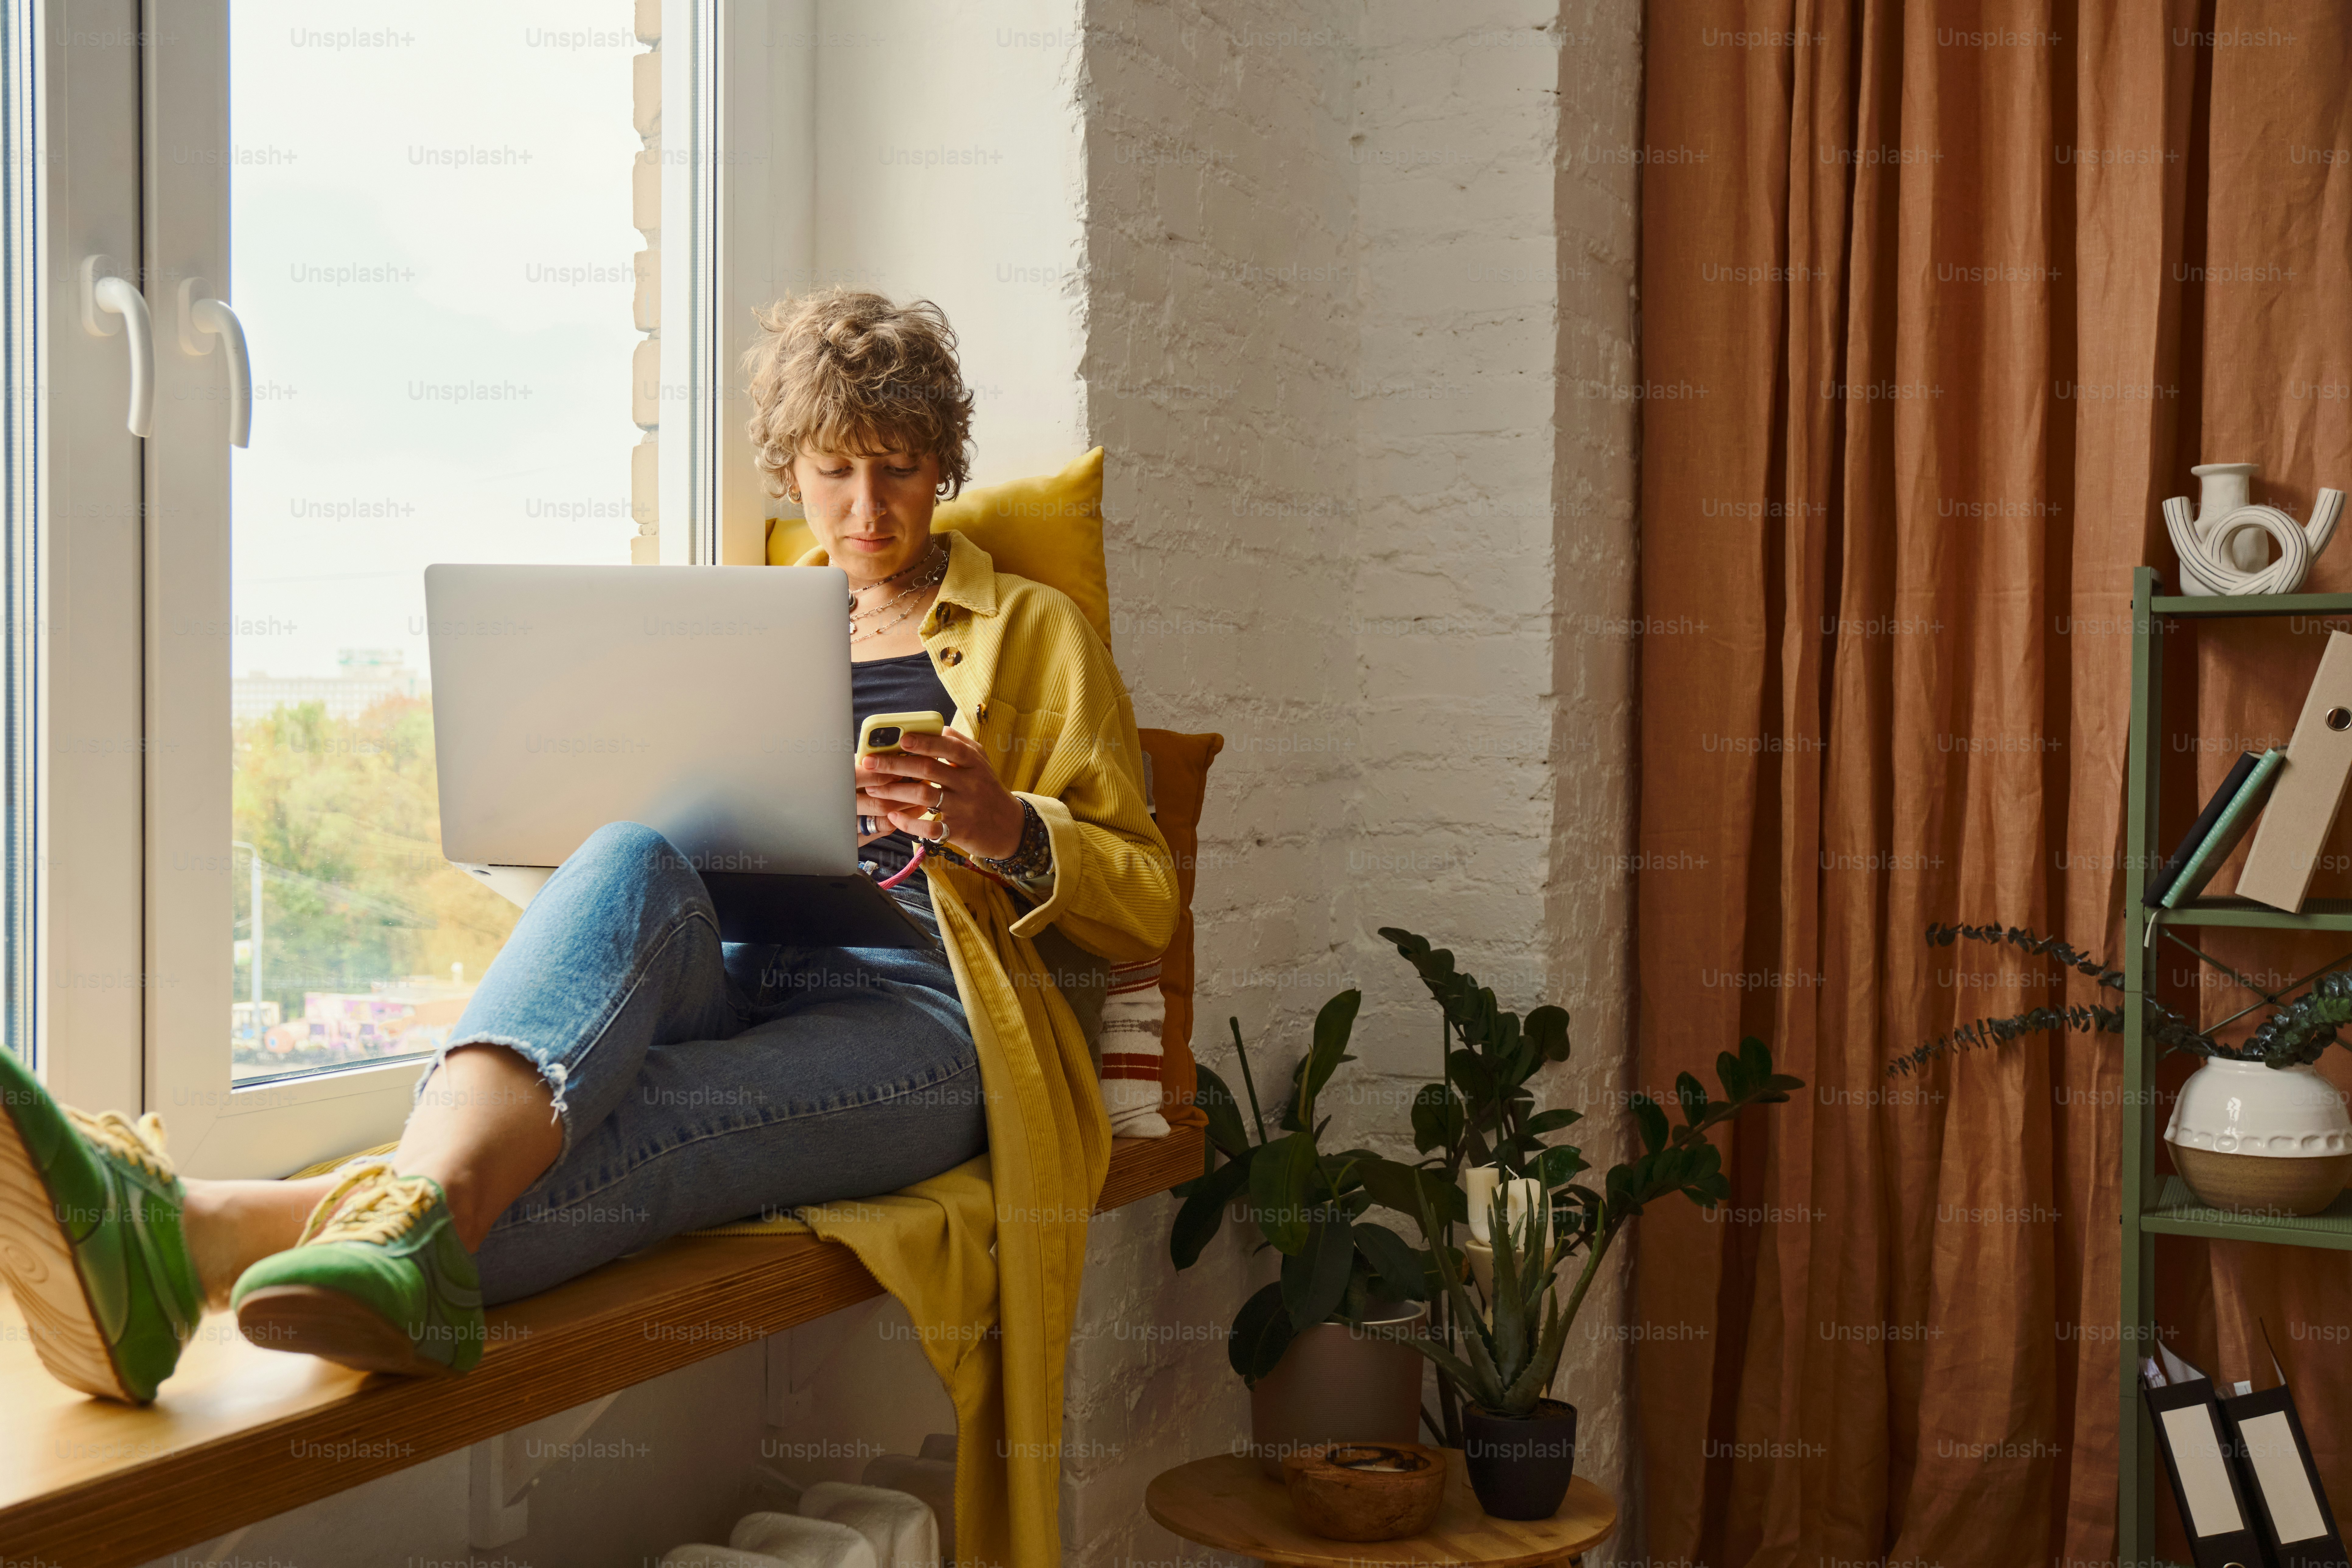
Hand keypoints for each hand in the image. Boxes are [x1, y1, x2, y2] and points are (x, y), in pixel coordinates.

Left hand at [855, 728, 1024, 859]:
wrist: (1010, 827)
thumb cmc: (989, 791)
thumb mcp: (982, 763)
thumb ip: (961, 744)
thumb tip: (939, 728)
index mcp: (974, 763)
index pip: (948, 747)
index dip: (924, 742)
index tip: (901, 738)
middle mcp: (969, 783)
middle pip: (929, 769)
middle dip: (895, 765)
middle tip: (870, 763)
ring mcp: (964, 807)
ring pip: (925, 795)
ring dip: (895, 792)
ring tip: (873, 790)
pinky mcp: (958, 830)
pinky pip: (929, 827)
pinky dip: (908, 823)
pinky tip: (893, 817)